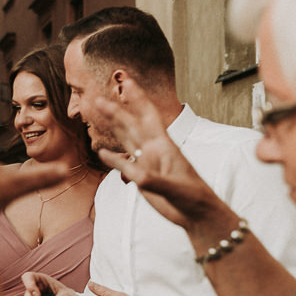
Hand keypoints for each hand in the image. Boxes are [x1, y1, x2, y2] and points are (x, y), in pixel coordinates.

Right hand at [93, 79, 229, 230]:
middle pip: (131, 125)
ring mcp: (147, 163)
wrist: (197, 214)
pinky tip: (104, 153)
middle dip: (116, 111)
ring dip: (113, 126)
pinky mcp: (142, 177)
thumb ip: (153, 181)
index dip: (137, 98)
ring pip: (127, 139)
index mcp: (164, 146)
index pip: (148, 116)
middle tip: (98, 99)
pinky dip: (113, 158)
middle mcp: (153, 150)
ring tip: (99, 114)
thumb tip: (135, 176)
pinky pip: (124, 164)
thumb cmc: (193, 197)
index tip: (127, 81)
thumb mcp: (174, 188)